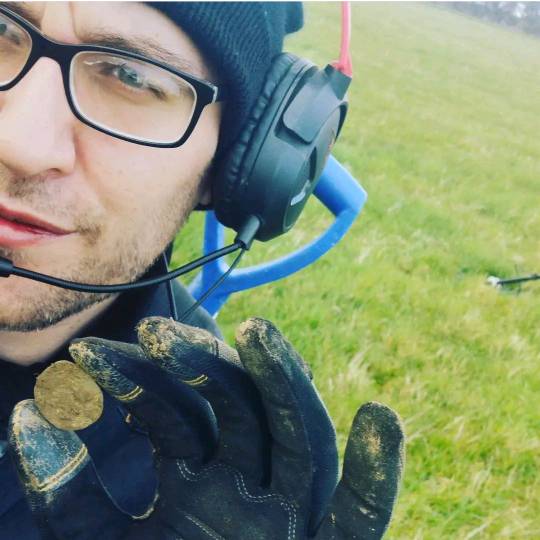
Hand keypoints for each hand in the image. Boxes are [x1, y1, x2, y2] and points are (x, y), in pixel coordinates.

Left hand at [9, 317, 403, 538]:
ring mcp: (285, 511)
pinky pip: (359, 516)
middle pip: (239, 404)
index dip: (133, 377)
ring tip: (255, 332)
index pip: (174, 406)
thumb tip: (28, 417)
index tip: (83, 358)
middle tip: (156, 331)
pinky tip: (379, 420)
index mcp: (194, 471)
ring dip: (284, 381)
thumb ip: (67, 490)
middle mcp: (244, 479)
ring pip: (299, 435)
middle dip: (204, 362)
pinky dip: (374, 474)